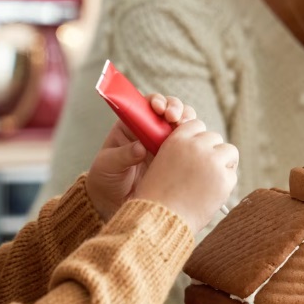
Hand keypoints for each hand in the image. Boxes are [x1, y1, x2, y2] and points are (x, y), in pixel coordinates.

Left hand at [86, 94, 196, 221]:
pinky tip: (196, 144)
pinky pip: (189, 144)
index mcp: (132, 124)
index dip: (157, 101)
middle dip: (176, 108)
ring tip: (186, 126)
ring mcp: (165, 143)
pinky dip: (196, 140)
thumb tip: (140, 148)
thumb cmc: (106, 179)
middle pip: (170, 109)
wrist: (115, 202)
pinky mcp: (176, 157)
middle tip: (174, 118)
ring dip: (189, 121)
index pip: (147, 105)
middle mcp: (151, 130)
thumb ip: (123, 155)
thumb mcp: (108, 165)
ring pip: (184, 124)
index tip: (159, 108)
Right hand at [134, 118, 237, 234]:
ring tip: (211, 180)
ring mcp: (212, 160)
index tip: (196, 150)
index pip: (196, 124)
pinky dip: (226, 183)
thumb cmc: (156, 198)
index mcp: (177, 140)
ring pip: (229, 151)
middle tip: (203, 171)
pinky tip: (212, 194)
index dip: (197, 138)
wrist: (160, 221)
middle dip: (211, 151)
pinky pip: (232, 174)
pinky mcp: (225, 177)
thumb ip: (179, 152)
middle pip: (214, 137)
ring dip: (223, 162)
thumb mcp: (160, 165)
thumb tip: (200, 147)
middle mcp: (196, 145)